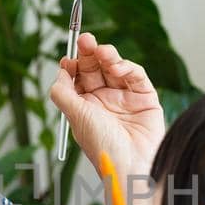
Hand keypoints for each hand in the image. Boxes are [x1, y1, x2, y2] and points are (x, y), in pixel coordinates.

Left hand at [50, 33, 164, 179]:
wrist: (132, 164)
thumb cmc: (103, 146)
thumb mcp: (75, 116)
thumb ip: (62, 92)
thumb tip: (59, 71)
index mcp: (86, 107)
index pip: (78, 78)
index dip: (73, 65)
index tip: (68, 57)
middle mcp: (105, 101)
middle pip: (96, 69)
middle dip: (90, 53)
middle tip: (86, 40)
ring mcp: (125, 99)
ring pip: (115, 68)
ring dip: (108, 56)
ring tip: (103, 51)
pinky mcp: (146, 98)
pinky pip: (136, 76)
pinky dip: (127, 67)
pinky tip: (118, 68)